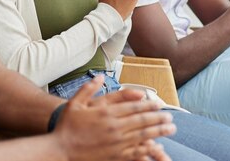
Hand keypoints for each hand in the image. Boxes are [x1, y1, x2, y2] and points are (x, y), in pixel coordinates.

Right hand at [55, 76, 174, 160]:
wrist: (59, 150)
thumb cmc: (66, 127)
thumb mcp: (75, 103)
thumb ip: (89, 88)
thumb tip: (100, 76)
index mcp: (105, 112)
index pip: (132, 107)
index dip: (148, 105)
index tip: (158, 104)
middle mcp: (113, 127)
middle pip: (141, 120)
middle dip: (158, 118)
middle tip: (170, 116)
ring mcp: (115, 143)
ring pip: (142, 135)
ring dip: (158, 131)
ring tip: (170, 129)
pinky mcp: (114, 156)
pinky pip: (135, 152)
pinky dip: (147, 148)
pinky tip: (156, 146)